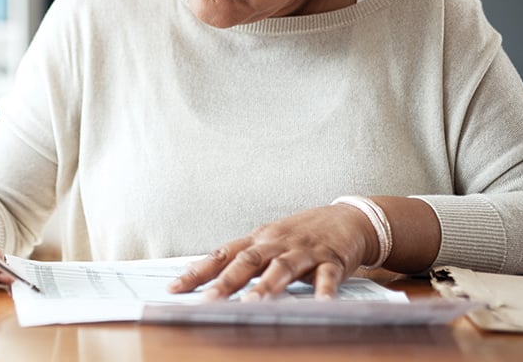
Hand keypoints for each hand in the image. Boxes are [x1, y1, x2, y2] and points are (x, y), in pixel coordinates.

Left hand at [168, 204, 376, 299]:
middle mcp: (276, 243)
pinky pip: (327, 277)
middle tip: (207, 301)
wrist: (347, 218)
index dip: (197, 272)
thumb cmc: (300, 235)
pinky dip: (324, 291)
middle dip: (226, 282)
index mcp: (257, 240)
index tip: (174, 289)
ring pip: (282, 268)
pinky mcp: (331, 260)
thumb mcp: (268, 241)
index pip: (221, 255)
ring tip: (252, 303)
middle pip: (247, 261)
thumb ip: (242, 259)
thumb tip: (204, 276)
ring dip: (267, 286)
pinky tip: (320, 305)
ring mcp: (303, 251)